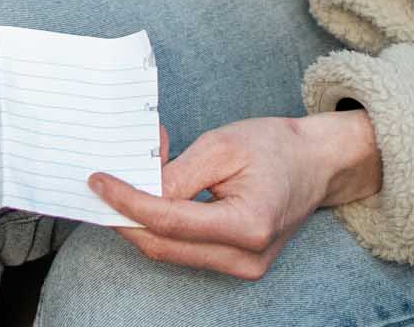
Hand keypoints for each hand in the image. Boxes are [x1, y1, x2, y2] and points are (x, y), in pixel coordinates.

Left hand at [92, 111, 380, 278]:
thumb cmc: (275, 148)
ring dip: (142, 218)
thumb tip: (137, 191)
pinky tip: (153, 194)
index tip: (98, 182)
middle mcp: (247, 257)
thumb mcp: (222, 146)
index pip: (170, 222)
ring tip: (132, 178)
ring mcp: (244, 267)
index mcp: (249, 225)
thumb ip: (177, 175)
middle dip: (126, 215)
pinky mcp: (237, 264)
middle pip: (164, 246)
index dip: (127, 203)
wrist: (315, 164)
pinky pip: (185, 249)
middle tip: (102, 182)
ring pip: (170, 251)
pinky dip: (162, 225)